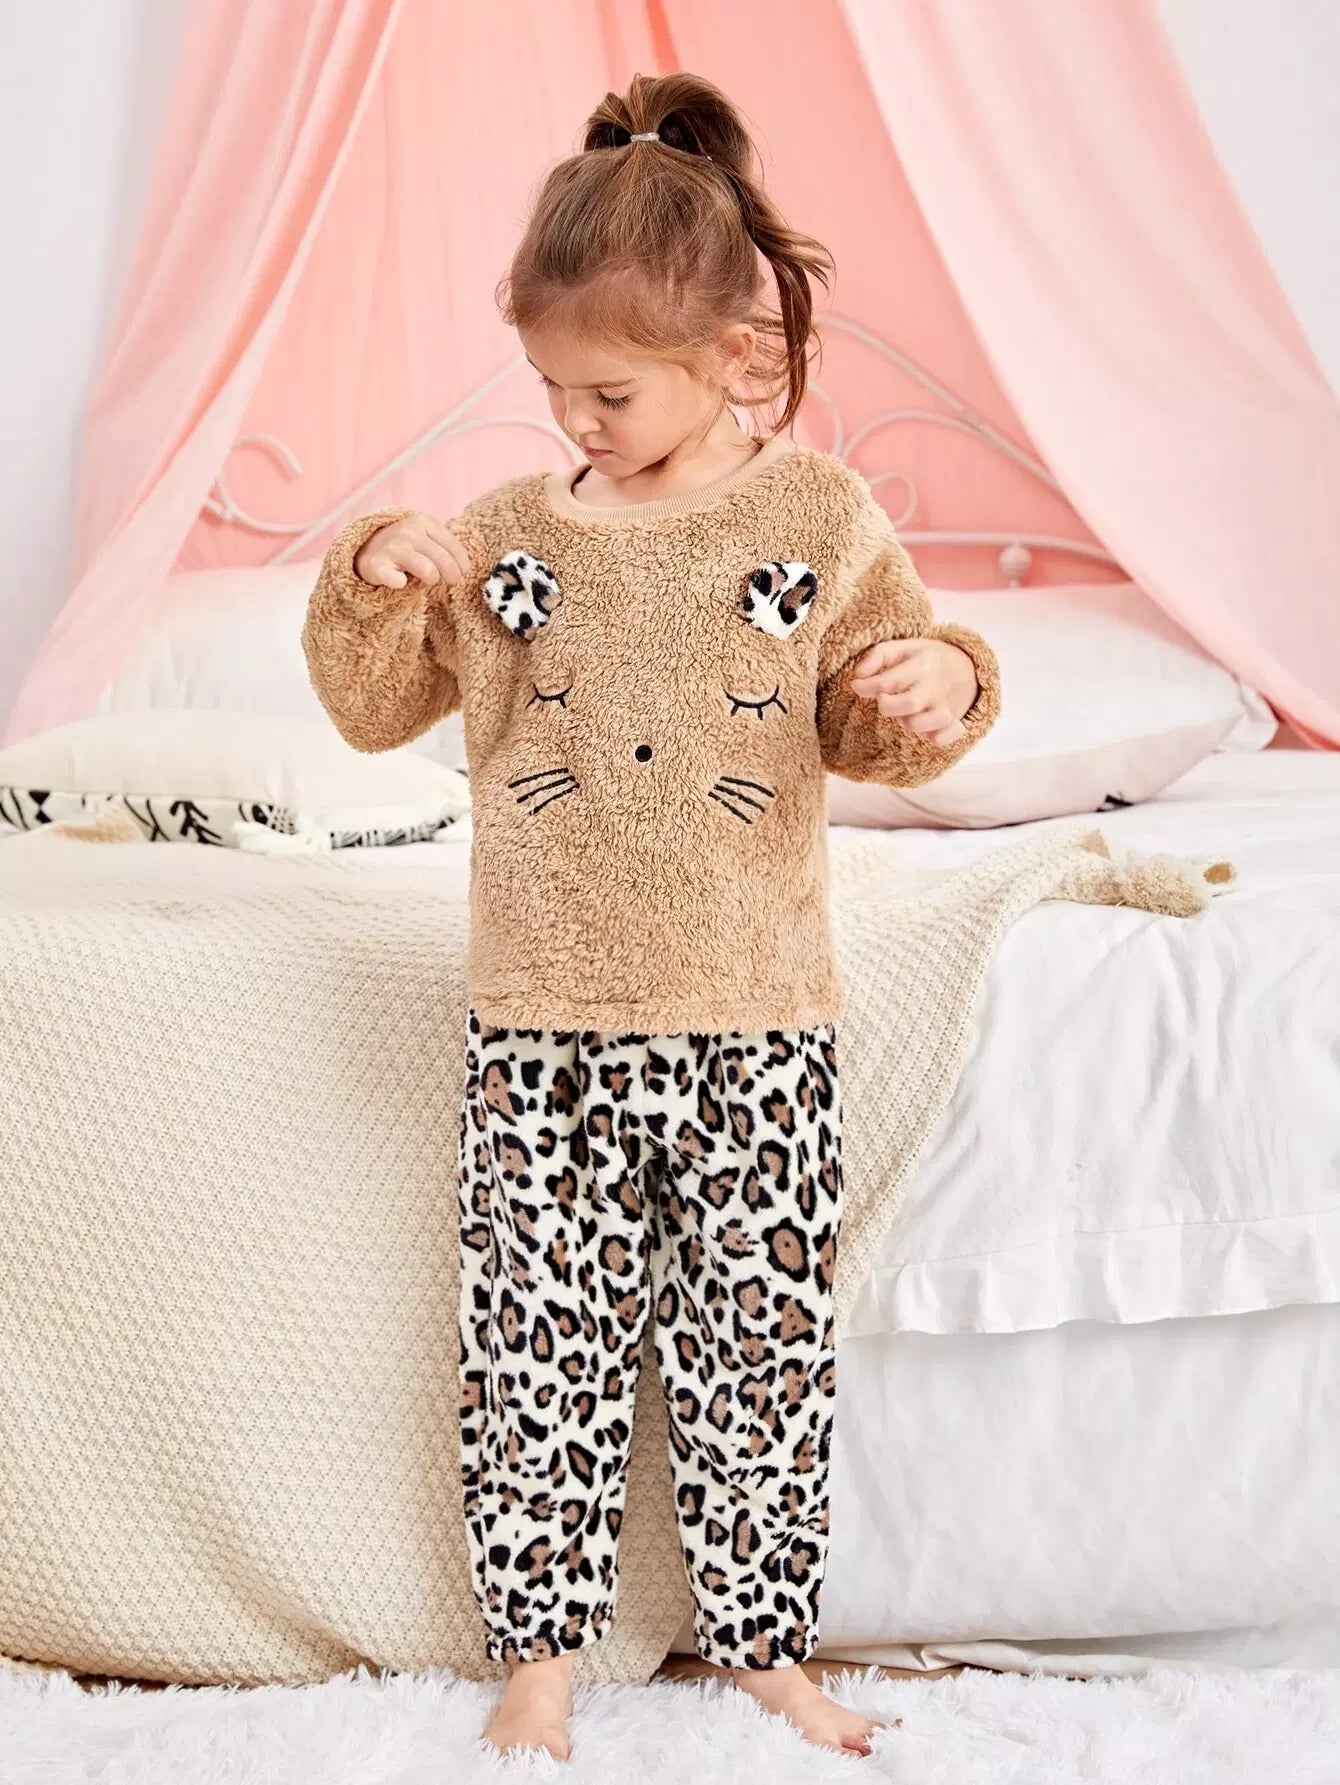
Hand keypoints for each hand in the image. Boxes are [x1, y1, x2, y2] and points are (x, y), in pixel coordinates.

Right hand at [354, 512, 469, 592]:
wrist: (367, 548)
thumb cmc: (406, 546)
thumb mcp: (425, 537)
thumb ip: (445, 546)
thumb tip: (465, 568)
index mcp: (424, 522)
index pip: (454, 547)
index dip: (462, 565)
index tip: (462, 572)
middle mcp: (409, 531)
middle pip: (445, 561)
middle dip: (452, 576)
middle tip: (449, 581)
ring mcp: (393, 547)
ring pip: (429, 571)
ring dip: (432, 580)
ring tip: (427, 579)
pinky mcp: (377, 564)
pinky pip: (397, 581)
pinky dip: (400, 584)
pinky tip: (400, 582)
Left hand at [849, 637, 978, 746]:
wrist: (968, 666)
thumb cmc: (926, 660)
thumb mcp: (904, 648)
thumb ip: (878, 656)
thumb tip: (858, 676)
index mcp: (921, 665)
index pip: (889, 681)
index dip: (866, 687)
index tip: (858, 686)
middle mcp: (934, 687)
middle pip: (909, 704)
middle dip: (887, 706)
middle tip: (884, 701)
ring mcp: (945, 707)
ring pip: (924, 724)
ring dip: (908, 723)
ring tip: (905, 714)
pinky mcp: (954, 723)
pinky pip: (943, 738)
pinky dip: (933, 738)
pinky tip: (927, 730)